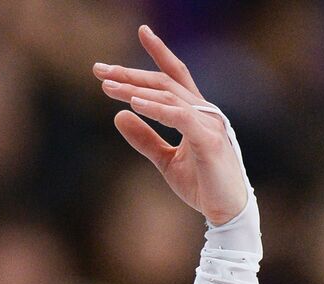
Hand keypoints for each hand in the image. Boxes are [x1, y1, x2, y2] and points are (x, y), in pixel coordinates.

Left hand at [94, 25, 248, 224]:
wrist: (224, 211)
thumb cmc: (200, 183)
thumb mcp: (164, 160)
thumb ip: (143, 138)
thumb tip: (118, 115)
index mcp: (194, 113)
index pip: (175, 75)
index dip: (158, 52)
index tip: (141, 32)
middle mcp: (203, 111)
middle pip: (164, 82)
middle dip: (130, 74)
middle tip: (98, 69)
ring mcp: (208, 123)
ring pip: (169, 96)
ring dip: (135, 89)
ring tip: (107, 86)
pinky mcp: (209, 140)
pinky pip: (180, 117)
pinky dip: (157, 108)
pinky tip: (135, 103)